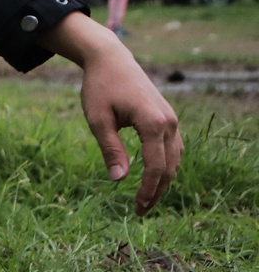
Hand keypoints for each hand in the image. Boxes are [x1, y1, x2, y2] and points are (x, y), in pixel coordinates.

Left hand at [40, 12, 181, 212]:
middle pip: (169, 167)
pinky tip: (153, 178)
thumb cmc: (99, 88)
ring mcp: (172, 120)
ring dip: (163, 181)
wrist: (111, 60)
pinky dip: (165, 166)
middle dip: (156, 191)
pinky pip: (173, 149)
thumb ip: (110, 149)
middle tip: (140, 211)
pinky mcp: (169, 118)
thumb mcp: (98, 119)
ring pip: (174, 159)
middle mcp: (170, 122)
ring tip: (145, 200)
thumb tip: (119, 180)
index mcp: (153, 123)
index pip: (155, 167)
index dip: (147, 190)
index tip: (137, 208)